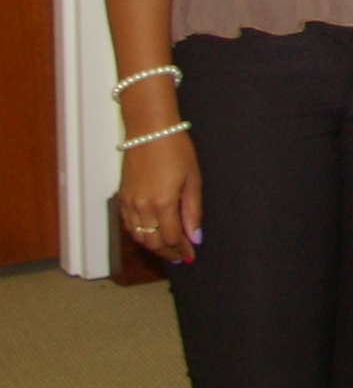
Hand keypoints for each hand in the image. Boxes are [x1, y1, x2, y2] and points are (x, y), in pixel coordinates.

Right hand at [118, 132, 201, 264]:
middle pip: (153, 242)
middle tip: (181, 256)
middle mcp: (142, 207)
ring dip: (154, 246)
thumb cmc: (176, 149)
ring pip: (139, 236)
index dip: (181, 249)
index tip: (191, 254)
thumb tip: (195, 236)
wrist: (149, 131)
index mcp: (163, 203)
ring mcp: (129, 203)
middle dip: (168, 252)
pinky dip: (140, 234)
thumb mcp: (192, 179)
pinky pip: (129, 225)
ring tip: (168, 249)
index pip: (171, 238)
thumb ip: (193, 210)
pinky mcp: (122, 197)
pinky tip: (151, 233)